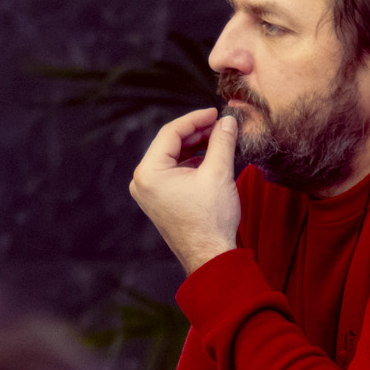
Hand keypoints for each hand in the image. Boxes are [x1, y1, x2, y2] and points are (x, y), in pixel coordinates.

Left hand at [130, 107, 242, 274]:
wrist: (211, 256)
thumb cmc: (211, 219)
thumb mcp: (219, 172)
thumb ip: (222, 141)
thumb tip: (227, 121)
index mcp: (149, 172)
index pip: (171, 132)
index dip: (196, 119)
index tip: (215, 112)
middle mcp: (142, 181)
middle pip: (170, 144)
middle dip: (196, 132)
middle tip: (220, 124)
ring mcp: (149, 192)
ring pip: (172, 157)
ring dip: (195, 147)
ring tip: (219, 139)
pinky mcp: (159, 200)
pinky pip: (173, 172)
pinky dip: (191, 162)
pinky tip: (210, 159)